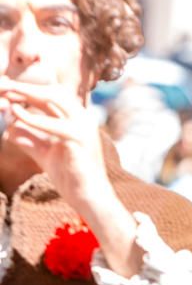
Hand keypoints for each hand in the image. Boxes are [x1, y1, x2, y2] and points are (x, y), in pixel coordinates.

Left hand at [0, 77, 111, 205]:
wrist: (89, 197)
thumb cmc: (70, 177)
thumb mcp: (45, 154)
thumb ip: (30, 140)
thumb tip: (10, 128)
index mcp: (79, 121)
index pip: (55, 97)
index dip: (31, 91)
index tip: (8, 91)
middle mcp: (84, 120)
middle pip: (56, 93)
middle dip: (28, 88)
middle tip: (4, 87)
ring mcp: (84, 128)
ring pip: (56, 101)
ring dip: (29, 95)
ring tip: (7, 96)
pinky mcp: (79, 141)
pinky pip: (53, 124)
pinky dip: (33, 118)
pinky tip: (16, 115)